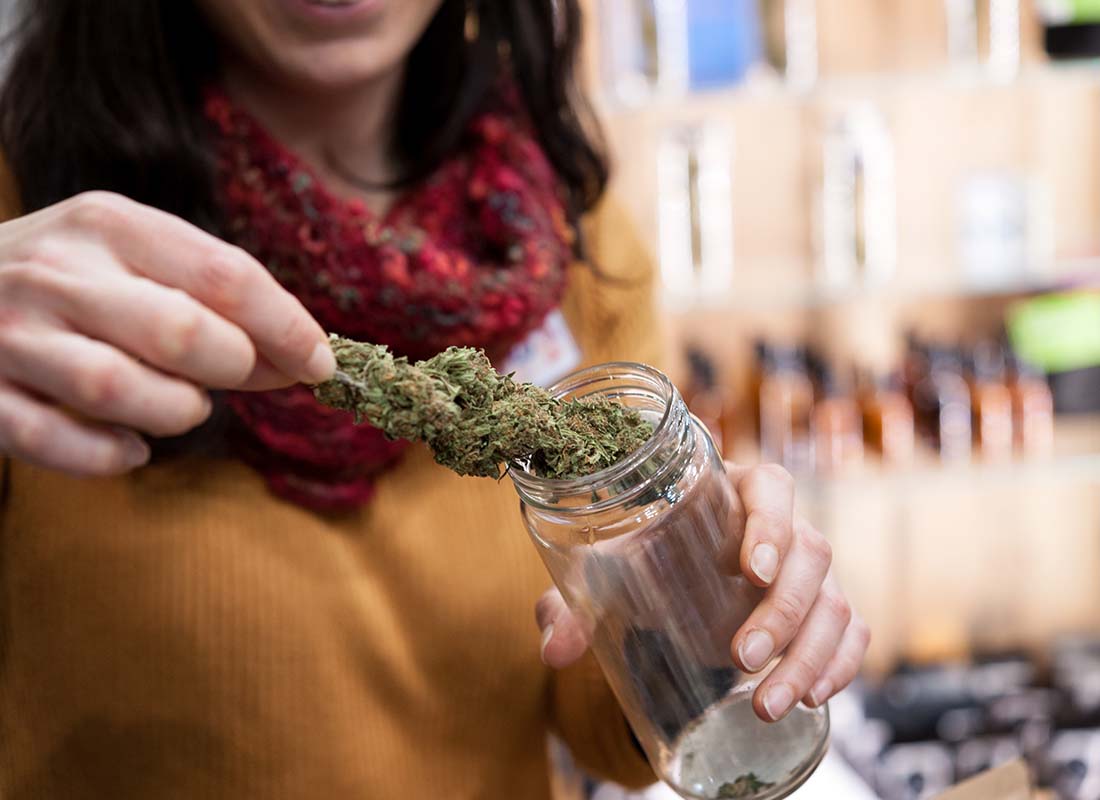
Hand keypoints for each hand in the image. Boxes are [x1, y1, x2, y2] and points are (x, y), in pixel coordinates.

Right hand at [0, 191, 334, 475]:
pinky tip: (131, 448)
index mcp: (110, 224)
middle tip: (235, 377)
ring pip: (122, 390)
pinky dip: (111, 456)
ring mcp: (10, 335)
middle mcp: (57, 272)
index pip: (225, 275)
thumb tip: (304, 356)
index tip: (321, 363)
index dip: (287, 326)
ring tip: (178, 404)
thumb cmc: (69, 280)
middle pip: (183, 333)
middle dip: (233, 368)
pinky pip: (58, 443)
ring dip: (176, 412)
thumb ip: (211, 297)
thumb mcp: (134, 256)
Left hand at [535, 462, 869, 722]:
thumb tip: (555, 648)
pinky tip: (812, 698)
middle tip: (740, 657)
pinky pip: (852, 631)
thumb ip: (574, 605)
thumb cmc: (642, 565)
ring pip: (834, 600)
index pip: (772, 488)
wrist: (674, 586)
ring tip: (767, 704)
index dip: (771, 523)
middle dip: (783, 611)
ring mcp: (810, 569)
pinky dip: (840, 664)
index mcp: (733, 491)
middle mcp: (784, 525)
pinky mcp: (826, 608)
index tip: (752, 570)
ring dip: (809, 654)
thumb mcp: (604, 579)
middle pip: (812, 551)